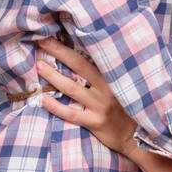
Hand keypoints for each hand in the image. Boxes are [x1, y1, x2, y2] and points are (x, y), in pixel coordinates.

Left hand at [34, 39, 135, 156]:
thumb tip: (74, 58)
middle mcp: (106, 88)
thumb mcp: (116, 87)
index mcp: (110, 77)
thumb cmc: (121, 109)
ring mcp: (100, 105)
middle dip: (60, 52)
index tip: (52, 35)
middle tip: (42, 42)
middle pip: (80, 66)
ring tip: (39, 66)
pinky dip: (56, 106)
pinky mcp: (95, 122)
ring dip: (54, 77)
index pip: (88, 57)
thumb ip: (99, 75)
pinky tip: (43, 99)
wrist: (133, 136)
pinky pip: (71, 114)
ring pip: (73, 89)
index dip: (69, 46)